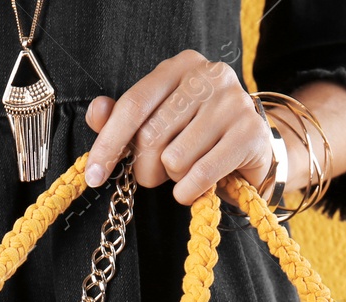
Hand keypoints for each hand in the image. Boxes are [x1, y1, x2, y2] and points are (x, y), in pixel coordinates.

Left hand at [84, 49, 271, 205]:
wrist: (252, 148)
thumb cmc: (197, 135)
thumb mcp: (158, 120)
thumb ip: (124, 117)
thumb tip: (97, 111)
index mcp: (180, 66)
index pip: (134, 104)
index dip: (109, 143)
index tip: (94, 175)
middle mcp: (208, 76)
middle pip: (151, 135)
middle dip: (145, 168)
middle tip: (157, 174)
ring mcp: (233, 102)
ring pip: (175, 159)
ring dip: (174, 179)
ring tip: (188, 171)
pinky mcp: (250, 133)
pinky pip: (201, 174)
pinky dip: (190, 191)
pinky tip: (196, 187)